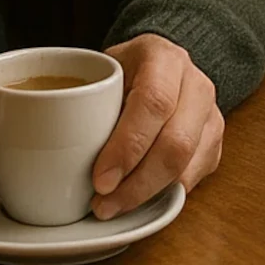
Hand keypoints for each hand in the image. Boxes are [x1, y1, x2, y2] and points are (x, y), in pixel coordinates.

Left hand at [90, 34, 223, 219]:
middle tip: (103, 204)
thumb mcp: (98, 73)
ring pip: (188, 164)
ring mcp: (211, 113)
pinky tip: (137, 200)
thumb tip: (50, 153)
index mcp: (163, 58)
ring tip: (113, 206)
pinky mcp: (214, 140)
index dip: (127, 146)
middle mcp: (196, 84)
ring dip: (148, 194)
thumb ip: (83, 102)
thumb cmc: (120, 73)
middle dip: (138, 183)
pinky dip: (164, 194)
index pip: (154, 103)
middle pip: (177, 142)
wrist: (157, 66)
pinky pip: (194, 176)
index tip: (99, 179)